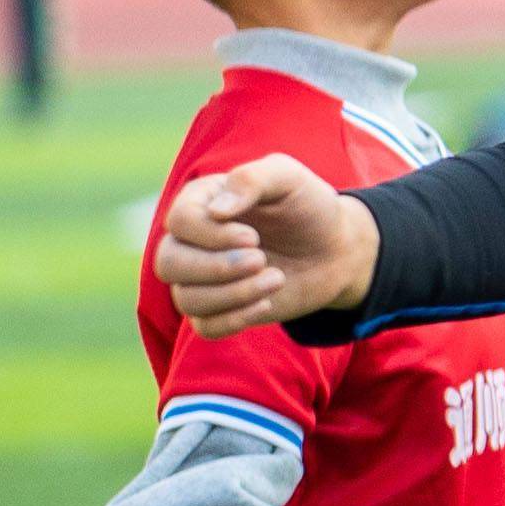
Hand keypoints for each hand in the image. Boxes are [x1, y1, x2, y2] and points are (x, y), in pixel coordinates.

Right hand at [158, 155, 379, 339]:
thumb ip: (252, 179)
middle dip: (217, 268)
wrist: (335, 247)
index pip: (179, 221)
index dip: (210, 235)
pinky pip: (204, 327)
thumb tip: (216, 211)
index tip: (253, 237)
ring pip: (186, 299)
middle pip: (169, 264)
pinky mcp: (218, 309)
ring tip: (276, 278)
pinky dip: (235, 320)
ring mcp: (201, 278)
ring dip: (234, 294)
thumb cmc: (308, 206)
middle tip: (261, 260)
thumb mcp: (289, 178)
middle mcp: (191, 242)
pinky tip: (267, 303)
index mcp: (201, 202)